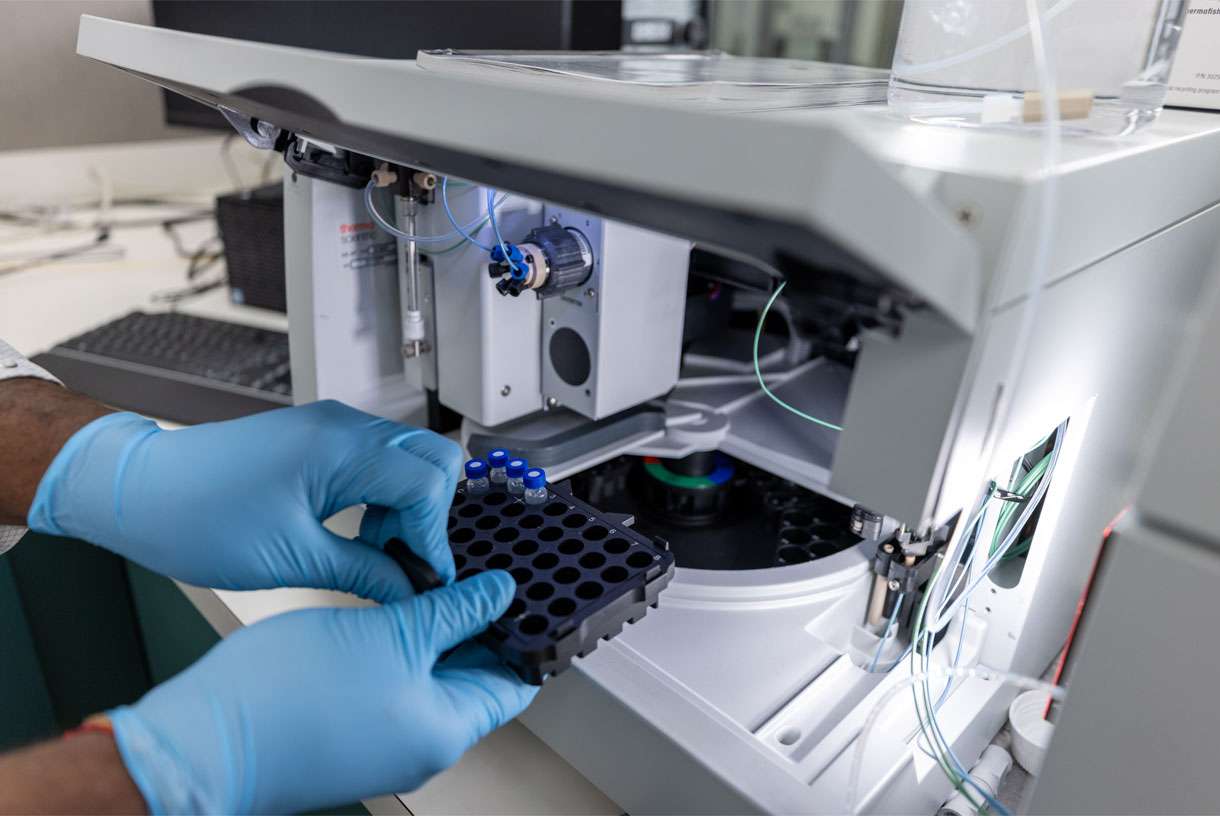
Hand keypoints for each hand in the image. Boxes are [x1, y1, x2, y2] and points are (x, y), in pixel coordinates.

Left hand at [28, 400, 460, 601]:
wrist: (138, 491)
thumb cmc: (196, 517)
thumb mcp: (290, 558)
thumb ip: (364, 572)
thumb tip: (408, 590)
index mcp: (339, 449)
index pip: (428, 483)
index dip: (434, 536)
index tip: (425, 577)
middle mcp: (343, 428)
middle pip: (433, 459)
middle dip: (431, 515)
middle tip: (405, 560)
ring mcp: (331, 429)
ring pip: (408, 459)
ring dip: (407, 507)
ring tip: (375, 552)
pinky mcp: (318, 440)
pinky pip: (376, 461)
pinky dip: (383, 497)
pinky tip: (358, 532)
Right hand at [108, 571, 537, 813]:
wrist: (203, 739)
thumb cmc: (288, 697)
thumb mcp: (390, 633)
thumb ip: (453, 610)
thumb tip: (499, 592)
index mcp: (445, 730)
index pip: (515, 682)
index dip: (526, 634)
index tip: (531, 593)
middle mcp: (421, 744)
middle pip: (474, 677)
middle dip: (479, 624)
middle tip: (478, 571)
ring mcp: (384, 740)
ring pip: (430, 676)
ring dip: (436, 631)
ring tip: (435, 578)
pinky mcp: (351, 730)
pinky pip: (394, 684)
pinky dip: (401, 648)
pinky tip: (392, 606)